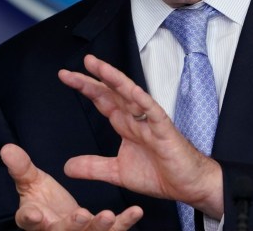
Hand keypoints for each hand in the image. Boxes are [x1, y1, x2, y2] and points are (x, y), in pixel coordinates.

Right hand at [0, 143, 142, 229]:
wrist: (61, 218)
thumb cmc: (44, 200)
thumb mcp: (31, 183)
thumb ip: (21, 168)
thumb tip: (6, 148)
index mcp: (36, 220)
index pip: (29, 220)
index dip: (31, 217)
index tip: (35, 213)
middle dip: (72, 226)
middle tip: (81, 215)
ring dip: (100, 226)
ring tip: (108, 215)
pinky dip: (125, 223)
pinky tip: (136, 211)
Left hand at [58, 54, 224, 217]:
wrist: (186, 186)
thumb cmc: (158, 174)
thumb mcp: (117, 172)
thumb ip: (93, 167)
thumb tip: (67, 167)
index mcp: (125, 124)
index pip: (102, 100)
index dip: (85, 87)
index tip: (66, 76)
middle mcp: (135, 118)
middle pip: (112, 92)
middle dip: (94, 79)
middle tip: (74, 68)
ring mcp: (150, 122)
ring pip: (130, 95)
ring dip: (115, 80)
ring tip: (99, 67)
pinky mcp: (164, 130)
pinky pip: (153, 111)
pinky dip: (142, 100)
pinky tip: (131, 90)